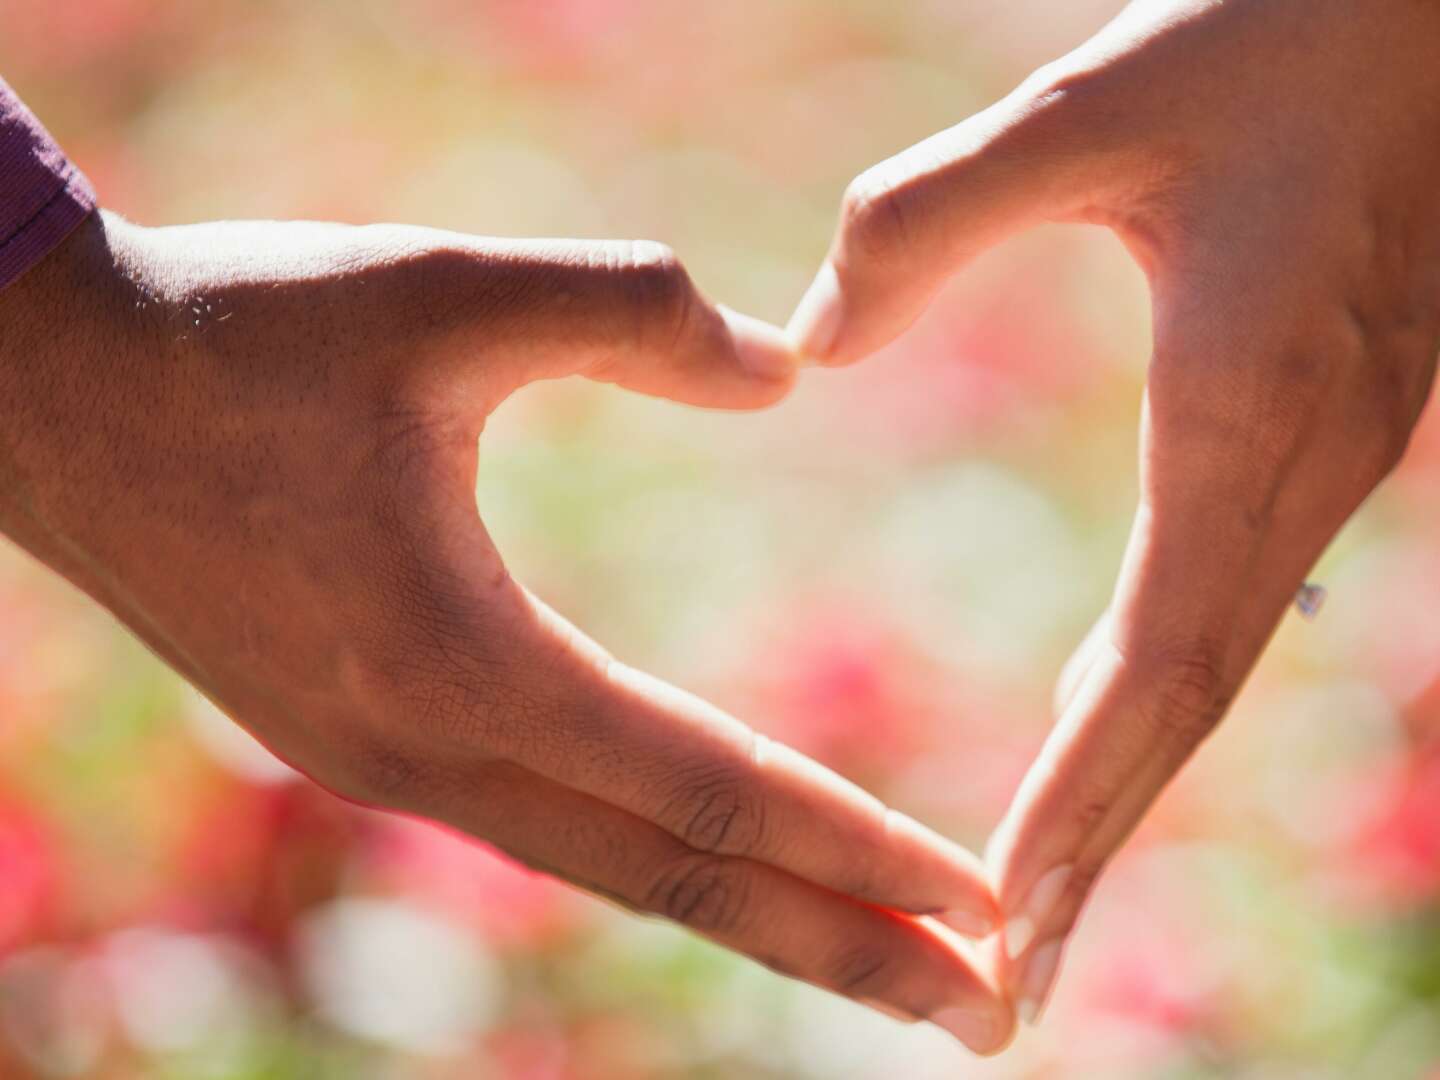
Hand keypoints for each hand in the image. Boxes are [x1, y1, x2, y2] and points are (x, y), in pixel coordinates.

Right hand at [0, 212, 1013, 1049]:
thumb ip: (633, 314)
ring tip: (888, 963)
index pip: (712, 791)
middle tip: (990, 1017)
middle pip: (679, 886)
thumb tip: (789, 365)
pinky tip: (716, 857)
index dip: (861, 850)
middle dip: (844, 953)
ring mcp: (386, 767)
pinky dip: (656, 857)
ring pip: (613, 869)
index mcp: (463, 665)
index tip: (985, 908)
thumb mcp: (442, 289)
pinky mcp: (361, 741)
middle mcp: (428, 755)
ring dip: (760, 920)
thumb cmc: (237, 331)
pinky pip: (546, 826)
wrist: (51, 390)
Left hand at [788, 0, 1439, 1023]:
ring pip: (1218, 660)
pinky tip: (1104, 705)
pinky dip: (1163, 682)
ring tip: (1052, 889)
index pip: (1155, 662)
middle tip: (1020, 979)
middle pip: (1192, 704)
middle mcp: (1306, 464)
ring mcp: (1334, 452)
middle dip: (1106, 842)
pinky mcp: (1330, 420)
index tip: (1005, 910)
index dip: (1083, 795)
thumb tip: (804, 345)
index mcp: (1246, 412)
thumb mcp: (1086, 114)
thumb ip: (928, 223)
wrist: (1428, 6)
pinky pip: (1234, 591)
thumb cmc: (1272, 37)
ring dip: (1135, 777)